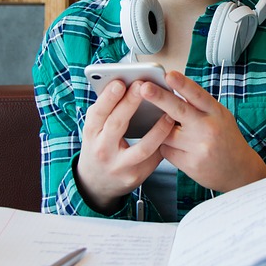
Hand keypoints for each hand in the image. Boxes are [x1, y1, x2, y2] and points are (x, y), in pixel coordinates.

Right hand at [76, 79, 174, 212]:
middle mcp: (102, 150)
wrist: (97, 183)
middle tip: (144, 85)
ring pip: (142, 148)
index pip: (97, 114)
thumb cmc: (100, 145)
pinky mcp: (135, 177)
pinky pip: (153, 158)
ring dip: (158, 130)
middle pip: (117, 125)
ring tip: (169, 114)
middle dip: (130, 104)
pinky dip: (164, 143)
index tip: (120, 82)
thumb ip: (108, 110)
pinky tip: (174, 131)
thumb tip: (125, 83)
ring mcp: (119, 166)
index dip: (108, 98)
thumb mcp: (96, 129)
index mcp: (91, 134)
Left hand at [138, 71, 265, 192]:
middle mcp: (208, 129)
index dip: (183, 84)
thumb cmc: (226, 138)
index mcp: (216, 113)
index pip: (198, 95)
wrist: (239, 170)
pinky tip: (179, 148)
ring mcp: (198, 148)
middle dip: (160, 98)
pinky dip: (167, 146)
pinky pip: (166, 151)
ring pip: (166, 133)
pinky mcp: (190, 164)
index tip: (169, 74)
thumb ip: (199, 105)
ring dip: (162, 130)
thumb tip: (172, 89)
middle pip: (179, 111)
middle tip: (145, 88)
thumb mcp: (220, 116)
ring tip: (175, 131)